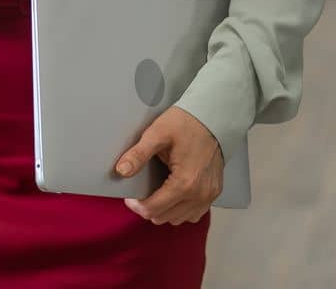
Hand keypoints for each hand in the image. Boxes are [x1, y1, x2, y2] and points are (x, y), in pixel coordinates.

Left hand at [115, 106, 223, 224]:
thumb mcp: (157, 133)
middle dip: (148, 207)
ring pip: (178, 219)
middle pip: (164, 217)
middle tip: (141, 191)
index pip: (153, 209)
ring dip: (164, 210)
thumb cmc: (186, 123)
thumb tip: (121, 171)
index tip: (129, 195)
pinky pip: (193, 214)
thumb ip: (138, 154)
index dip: (136, 205)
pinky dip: (180, 209)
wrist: (213, 117)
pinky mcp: (214, 193)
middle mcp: (199, 194)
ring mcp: (209, 196)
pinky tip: (173, 194)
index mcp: (184, 182)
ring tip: (157, 192)